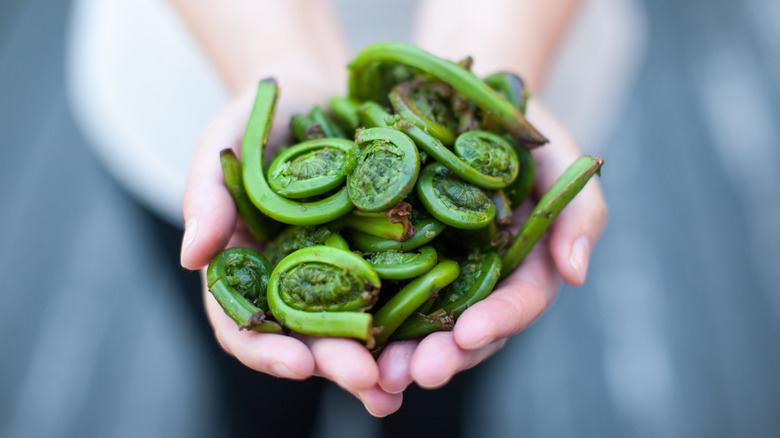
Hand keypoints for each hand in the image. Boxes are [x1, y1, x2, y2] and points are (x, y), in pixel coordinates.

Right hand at [180, 88, 402, 416]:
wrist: (312, 92)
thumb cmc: (255, 120)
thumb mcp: (221, 146)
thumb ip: (204, 197)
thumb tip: (190, 259)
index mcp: (249, 272)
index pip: (245, 327)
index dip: (267, 352)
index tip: (298, 363)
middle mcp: (296, 282)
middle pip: (310, 338)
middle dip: (337, 363)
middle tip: (369, 380)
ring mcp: (343, 269)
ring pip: (359, 325)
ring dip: (382, 358)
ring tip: (407, 379)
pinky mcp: (385, 252)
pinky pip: (402, 286)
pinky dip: (419, 312)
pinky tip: (444, 329)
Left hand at [373, 99, 606, 397]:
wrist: (457, 94)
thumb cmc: (517, 122)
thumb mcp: (559, 156)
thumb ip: (578, 211)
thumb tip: (577, 273)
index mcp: (521, 263)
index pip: (518, 301)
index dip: (497, 321)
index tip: (469, 334)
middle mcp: (475, 278)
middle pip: (464, 329)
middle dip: (442, 356)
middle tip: (414, 372)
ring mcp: (431, 270)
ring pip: (418, 324)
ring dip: (398, 353)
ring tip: (374, 374)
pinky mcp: (387, 255)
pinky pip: (374, 290)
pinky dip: (361, 317)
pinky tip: (339, 336)